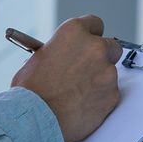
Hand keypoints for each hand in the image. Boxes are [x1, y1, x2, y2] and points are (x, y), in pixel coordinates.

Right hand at [11, 14, 121, 141]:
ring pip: (109, 74)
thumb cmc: (30, 91)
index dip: (90, 36)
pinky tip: (81, 107)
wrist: (35, 118)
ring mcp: (107, 72)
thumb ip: (59, 53)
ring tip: (76, 96)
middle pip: (111, 47)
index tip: (88, 44)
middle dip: (102, 57)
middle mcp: (95, 48)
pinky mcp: (112, 95)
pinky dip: (99, 100)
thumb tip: (64, 57)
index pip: (94, 23)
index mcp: (74, 32)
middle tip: (87, 70)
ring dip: (98, 82)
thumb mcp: (38, 59)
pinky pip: (109, 95)